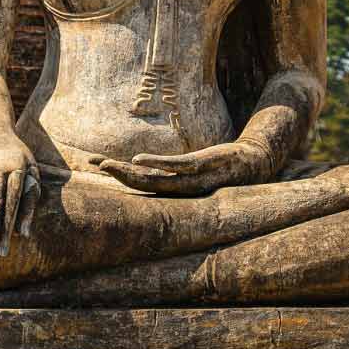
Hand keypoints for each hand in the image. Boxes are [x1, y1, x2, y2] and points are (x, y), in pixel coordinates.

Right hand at [94, 140, 273, 195]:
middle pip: (143, 185)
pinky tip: (139, 158)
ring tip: (109, 165)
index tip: (95, 163)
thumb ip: (171, 170)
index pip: (140, 185)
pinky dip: (156, 163)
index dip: (117, 176)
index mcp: (175, 190)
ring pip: (155, 180)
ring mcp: (191, 179)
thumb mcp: (193, 170)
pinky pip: (176, 167)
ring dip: (130, 174)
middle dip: (118, 176)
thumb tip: (149, 162)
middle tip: (97, 165)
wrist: (253, 162)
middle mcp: (181, 190)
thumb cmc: (221, 167)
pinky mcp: (203, 165)